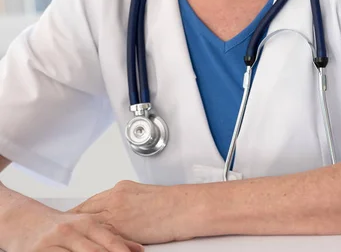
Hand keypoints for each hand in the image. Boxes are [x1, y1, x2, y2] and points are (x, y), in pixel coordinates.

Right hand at [5, 199, 143, 251]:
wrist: (26, 220)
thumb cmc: (60, 226)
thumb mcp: (87, 226)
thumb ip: (111, 237)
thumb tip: (138, 249)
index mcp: (86, 222)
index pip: (109, 240)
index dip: (121, 250)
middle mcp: (71, 230)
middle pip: (95, 251)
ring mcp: (54, 241)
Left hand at [71, 180, 196, 244]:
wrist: (185, 207)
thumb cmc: (172, 204)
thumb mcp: (145, 197)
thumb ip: (129, 203)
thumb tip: (123, 213)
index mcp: (121, 189)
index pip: (93, 202)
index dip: (80, 213)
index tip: (70, 219)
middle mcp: (115, 198)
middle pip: (85, 211)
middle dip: (73, 222)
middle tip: (60, 231)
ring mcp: (116, 212)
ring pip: (88, 224)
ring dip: (78, 234)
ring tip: (68, 243)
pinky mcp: (121, 226)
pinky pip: (100, 237)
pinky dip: (90, 243)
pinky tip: (84, 249)